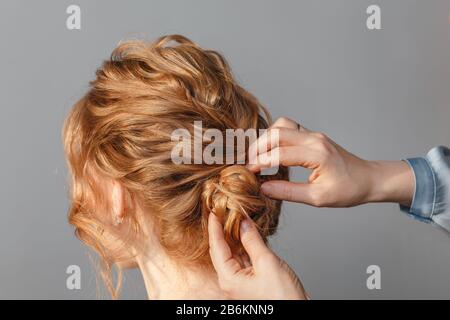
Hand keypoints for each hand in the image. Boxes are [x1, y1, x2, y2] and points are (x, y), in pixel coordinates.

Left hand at [208, 213, 307, 299]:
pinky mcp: (250, 282)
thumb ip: (253, 241)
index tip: (213, 211)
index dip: (214, 227)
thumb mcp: (267, 263)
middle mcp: (230, 281)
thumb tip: (243, 223)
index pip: (216, 247)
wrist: (297, 314)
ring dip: (234, 236)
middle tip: (223, 211)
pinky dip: (244, 246)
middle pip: (221, 250)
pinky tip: (247, 234)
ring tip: (234, 218)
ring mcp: (240, 282)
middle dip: (222, 230)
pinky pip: (242, 260)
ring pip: (232, 254)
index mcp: (229, 278)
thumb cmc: (283, 298)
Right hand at [247, 117, 413, 206]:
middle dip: (258, 147)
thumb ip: (288, 192)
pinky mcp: (312, 136)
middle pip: (276, 133)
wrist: (368, 179)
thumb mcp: (318, 198)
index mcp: (317, 154)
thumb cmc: (348, 190)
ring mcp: (314, 135)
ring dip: (265, 139)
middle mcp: (314, 139)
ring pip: (281, 125)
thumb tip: (263, 188)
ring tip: (257, 156)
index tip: (248, 172)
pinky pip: (288, 128)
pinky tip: (271, 151)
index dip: (260, 162)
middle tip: (248, 163)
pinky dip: (275, 137)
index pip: (280, 154)